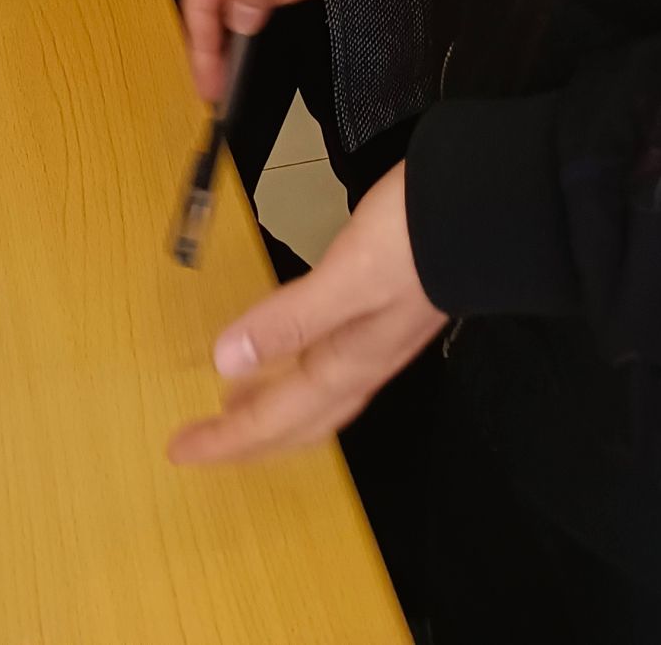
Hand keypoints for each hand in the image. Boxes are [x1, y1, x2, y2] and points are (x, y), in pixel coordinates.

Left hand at [167, 164, 445, 464]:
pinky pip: (326, 365)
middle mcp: (361, 363)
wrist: (479, 210)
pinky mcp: (381, 310)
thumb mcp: (346, 276)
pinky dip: (297, 374)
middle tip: (199, 444)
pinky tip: (289, 353)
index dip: (226, 439)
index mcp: (348, 362)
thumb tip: (226, 361)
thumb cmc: (414, 238)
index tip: (181, 450)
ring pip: (313, 397)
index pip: (276, 418)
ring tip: (235, 408)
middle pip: (296, 422)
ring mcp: (375, 340)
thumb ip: (291, 319)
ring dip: (273, 410)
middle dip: (246, 439)